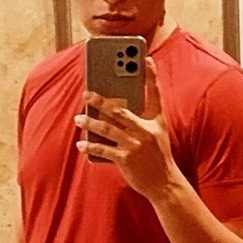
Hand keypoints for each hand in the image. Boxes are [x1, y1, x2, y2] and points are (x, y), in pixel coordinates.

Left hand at [74, 57, 178, 199]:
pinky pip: (103, 149)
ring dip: (90, 123)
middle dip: (101, 101)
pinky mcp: (126, 159)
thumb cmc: (157, 156)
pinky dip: (90, 146)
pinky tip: (80, 144)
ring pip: (107, 129)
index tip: (146, 59)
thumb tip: (114, 110)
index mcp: (157, 121)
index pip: (155, 94)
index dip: (152, 76)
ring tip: (78, 118)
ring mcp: (136, 145)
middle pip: (120, 110)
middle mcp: (147, 130)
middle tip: (86, 93)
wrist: (164, 183)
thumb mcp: (156, 134)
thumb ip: (141, 120)